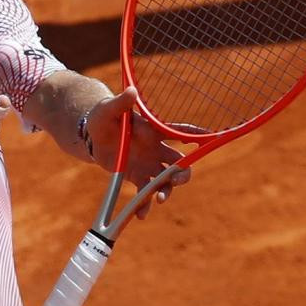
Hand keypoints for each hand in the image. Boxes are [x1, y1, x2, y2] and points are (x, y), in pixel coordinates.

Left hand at [85, 87, 190, 218]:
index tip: (212, 139)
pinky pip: (145, 194)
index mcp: (154, 131)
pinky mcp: (137, 177)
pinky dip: (144, 205)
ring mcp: (148, 165)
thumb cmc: (104, 116)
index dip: (196, 135)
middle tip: (176, 180)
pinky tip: (141, 214)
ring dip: (166, 191)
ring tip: (159, 199)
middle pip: (179, 164)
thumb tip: (131, 90)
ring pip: (166, 181)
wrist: (92, 135)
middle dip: (182, 174)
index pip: (180, 132)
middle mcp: (156, 149)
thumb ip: (121, 103)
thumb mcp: (109, 109)